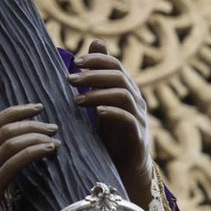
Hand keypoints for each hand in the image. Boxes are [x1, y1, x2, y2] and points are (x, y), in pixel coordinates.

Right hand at [0, 101, 58, 210]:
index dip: (16, 110)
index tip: (37, 108)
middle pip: (3, 129)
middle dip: (31, 123)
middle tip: (52, 126)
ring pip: (10, 143)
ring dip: (36, 137)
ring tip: (54, 139)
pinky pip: (14, 163)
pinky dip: (33, 152)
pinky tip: (47, 151)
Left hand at [71, 39, 154, 209]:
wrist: (124, 169)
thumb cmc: (111, 133)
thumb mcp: (102, 101)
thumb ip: (99, 76)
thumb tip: (95, 41)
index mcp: (127, 89)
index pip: (115, 64)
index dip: (97, 59)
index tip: (75, 62)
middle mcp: (136, 100)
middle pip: (118, 77)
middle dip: (93, 75)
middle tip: (70, 79)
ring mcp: (139, 117)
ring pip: (123, 95)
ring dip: (98, 94)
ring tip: (76, 100)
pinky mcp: (138, 136)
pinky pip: (129, 119)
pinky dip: (113, 112)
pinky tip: (97, 113)